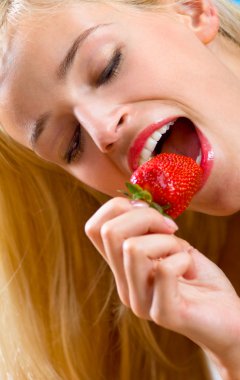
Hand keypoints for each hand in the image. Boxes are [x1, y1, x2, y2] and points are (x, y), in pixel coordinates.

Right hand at [85, 197, 239, 377]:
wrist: (227, 318)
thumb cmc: (199, 277)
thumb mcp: (170, 243)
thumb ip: (150, 228)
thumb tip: (138, 202)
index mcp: (122, 267)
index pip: (94, 227)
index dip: (118, 207)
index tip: (150, 211)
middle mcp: (124, 285)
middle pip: (110, 232)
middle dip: (146, 216)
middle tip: (171, 228)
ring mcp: (141, 301)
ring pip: (133, 248)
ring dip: (167, 240)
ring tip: (182, 253)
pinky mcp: (164, 313)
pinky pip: (164, 270)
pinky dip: (184, 259)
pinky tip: (192, 270)